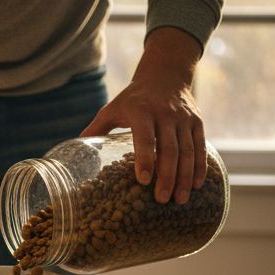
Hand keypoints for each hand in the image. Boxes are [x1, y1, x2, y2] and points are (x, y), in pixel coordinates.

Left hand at [81, 26, 206, 204]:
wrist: (165, 75)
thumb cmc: (133, 98)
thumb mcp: (113, 108)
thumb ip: (96, 128)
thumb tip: (74, 148)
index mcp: (141, 112)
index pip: (144, 137)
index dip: (145, 159)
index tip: (143, 181)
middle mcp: (165, 114)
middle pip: (169, 149)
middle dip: (167, 176)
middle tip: (162, 199)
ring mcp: (183, 119)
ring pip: (187, 151)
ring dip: (185, 177)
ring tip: (180, 200)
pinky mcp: (197, 122)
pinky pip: (200, 146)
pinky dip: (200, 167)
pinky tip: (197, 185)